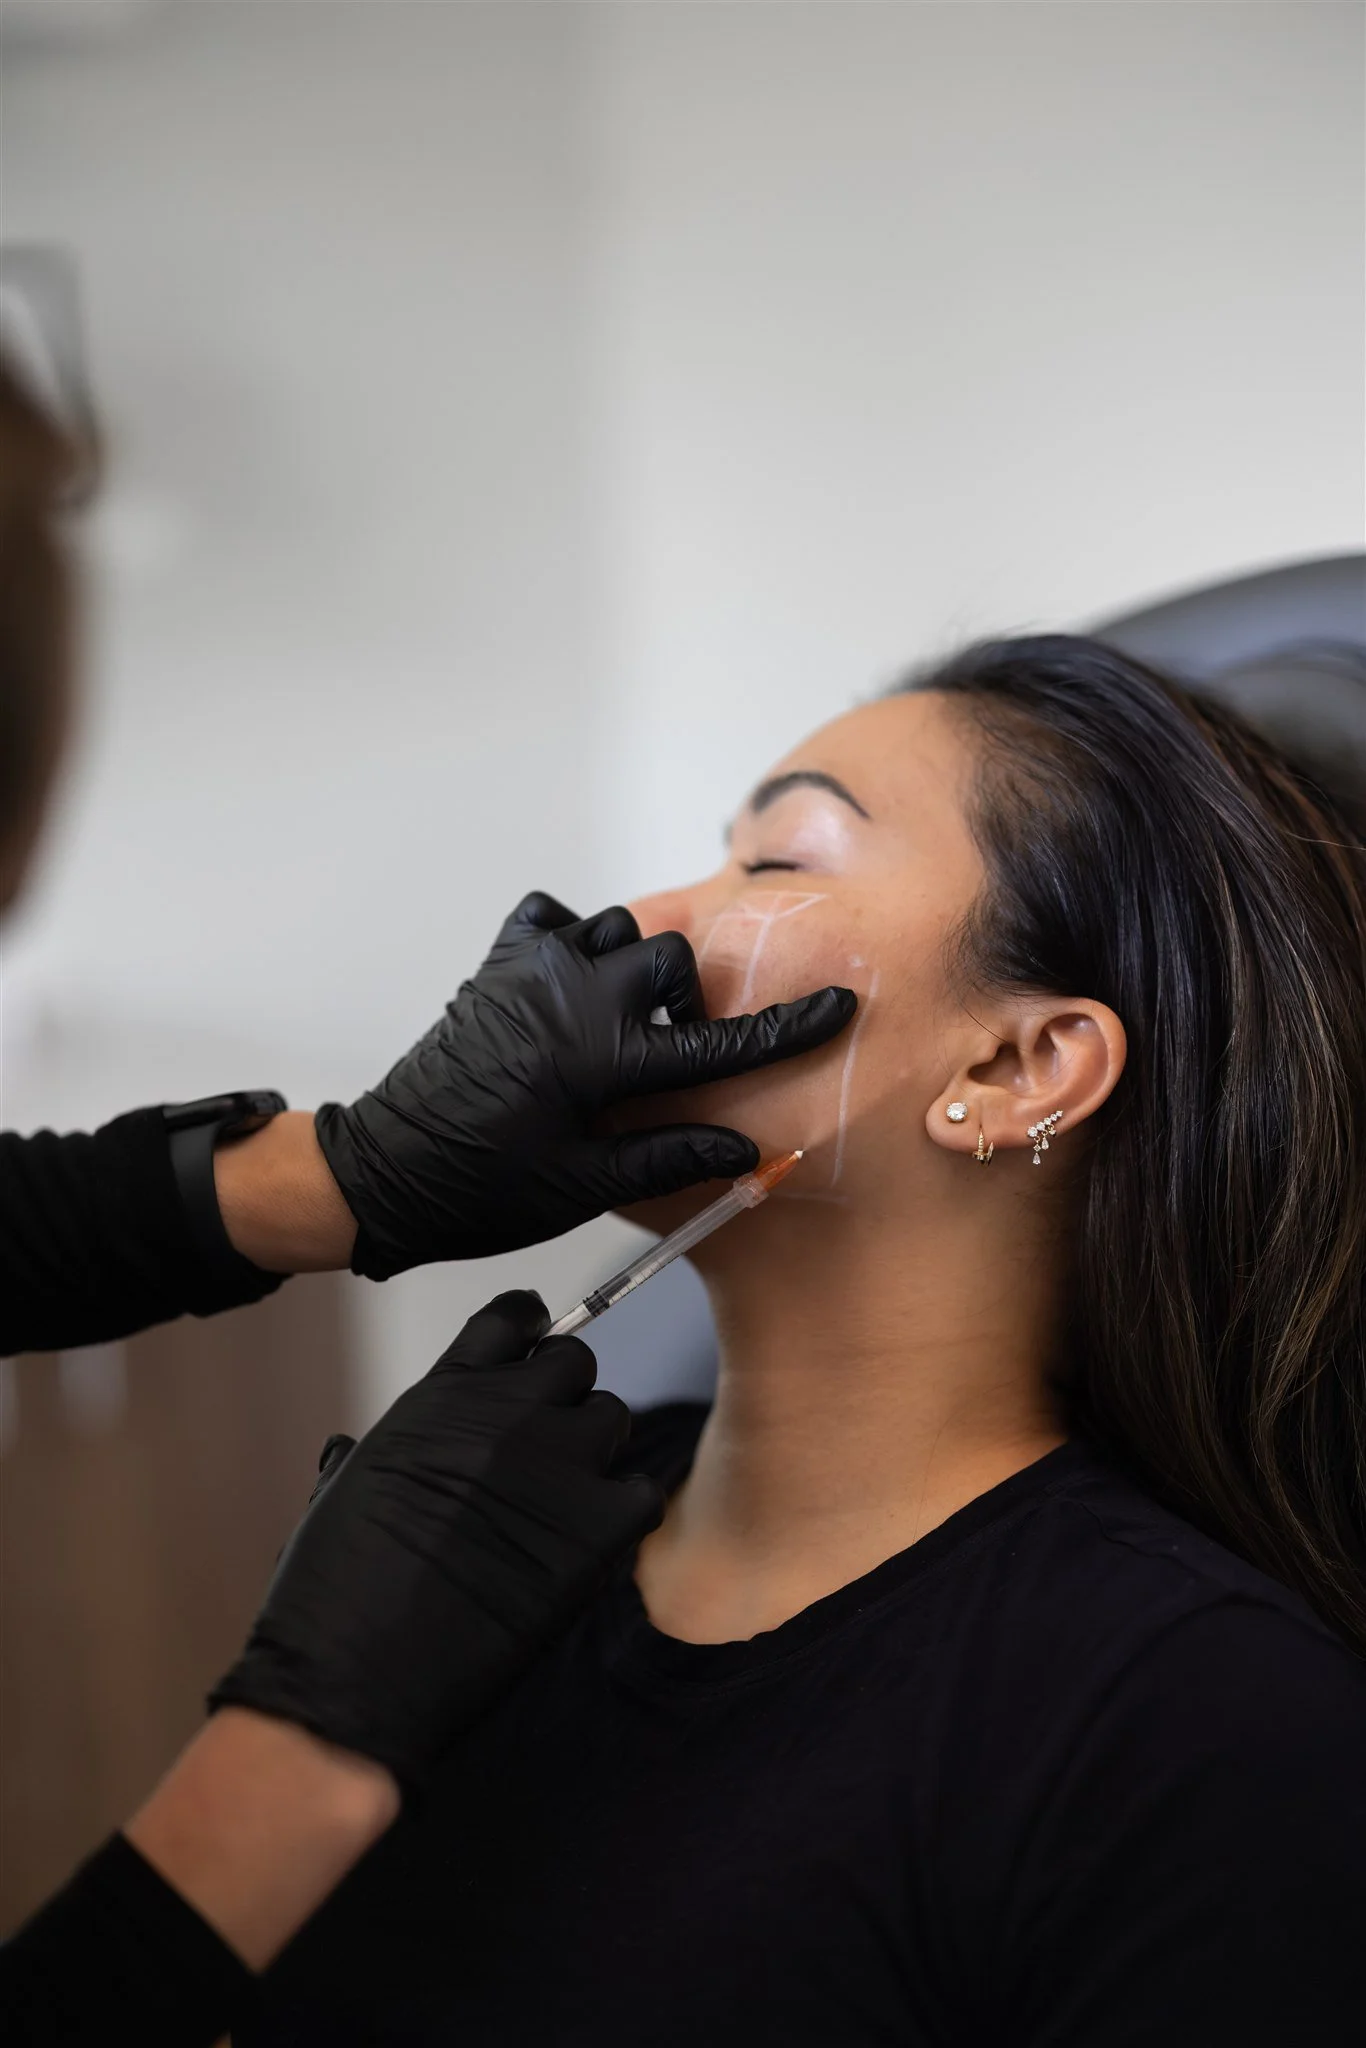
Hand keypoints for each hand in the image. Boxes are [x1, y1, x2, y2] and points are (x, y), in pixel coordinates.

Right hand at [207, 1290, 661, 1789]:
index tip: (527, 1360)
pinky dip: (622, 1515)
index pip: (512, 1317)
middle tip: (541, 1451)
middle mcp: (507, 1414)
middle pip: (574, 1363)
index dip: (525, 1336)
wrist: (355, 1675)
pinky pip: (640, 1494)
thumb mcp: (339, 1493)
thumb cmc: (331, 1591)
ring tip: (559, 1505)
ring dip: (592, 1454)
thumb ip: (369, 1454)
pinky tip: (587, 1546)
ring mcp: (557, 1467)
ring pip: (611, 1420)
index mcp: (442, 1394)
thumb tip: (352, 1449)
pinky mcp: (596, 1531)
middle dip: (562, 1399)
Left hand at [315, 891, 855, 1277]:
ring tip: (621, 1026)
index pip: (718, 1039)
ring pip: (617, 929)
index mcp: (602, 1057)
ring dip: (635, 969)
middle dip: (688, 998)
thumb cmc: (482, 1188)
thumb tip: (746, 1150)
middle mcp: (571, 996)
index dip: (787, 1028)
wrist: (384, 1172)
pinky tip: (572, 989)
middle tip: (671, 1051)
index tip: (839, 1005)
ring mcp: (529, 971)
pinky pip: (553, 920)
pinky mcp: (496, 967)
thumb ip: (669, 1157)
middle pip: (670, 955)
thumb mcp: (584, 1186)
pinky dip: (574, 940)